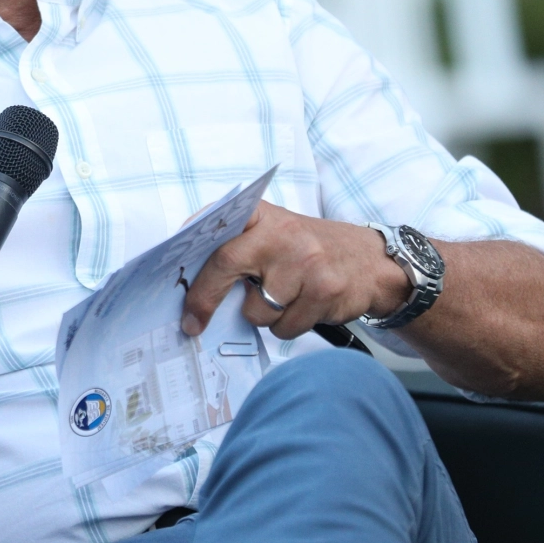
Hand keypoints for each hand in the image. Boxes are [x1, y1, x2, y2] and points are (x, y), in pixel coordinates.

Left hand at [180, 203, 410, 340]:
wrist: (371, 262)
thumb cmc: (309, 250)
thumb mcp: (274, 234)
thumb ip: (238, 248)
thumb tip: (192, 287)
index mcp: (263, 215)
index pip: (217, 235)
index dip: (192, 262)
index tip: (172, 286)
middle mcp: (283, 234)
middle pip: (228, 268)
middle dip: (206, 301)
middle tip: (193, 323)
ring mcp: (305, 262)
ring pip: (257, 310)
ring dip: (263, 316)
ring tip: (284, 299)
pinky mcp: (324, 291)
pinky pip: (285, 327)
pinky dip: (287, 326)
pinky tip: (304, 307)